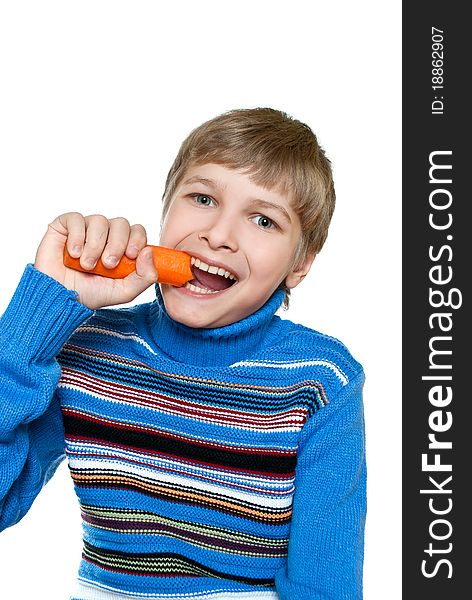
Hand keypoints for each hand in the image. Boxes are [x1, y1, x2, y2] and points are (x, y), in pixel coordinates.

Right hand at [34, 212, 157, 308]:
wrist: (60, 298)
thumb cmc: (92, 294)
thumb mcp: (124, 292)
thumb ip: (145, 277)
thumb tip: (149, 251)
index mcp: (122, 247)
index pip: (137, 231)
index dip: (137, 239)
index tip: (132, 255)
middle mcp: (106, 235)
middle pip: (121, 223)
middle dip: (117, 244)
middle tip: (108, 264)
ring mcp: (86, 229)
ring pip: (100, 220)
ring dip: (95, 245)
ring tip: (87, 265)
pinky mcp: (65, 226)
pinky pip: (76, 219)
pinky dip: (77, 237)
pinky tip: (73, 254)